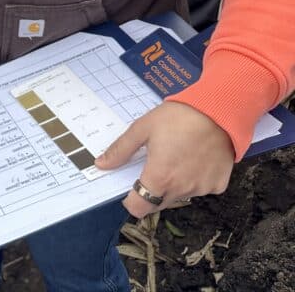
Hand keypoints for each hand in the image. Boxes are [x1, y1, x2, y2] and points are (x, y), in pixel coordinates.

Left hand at [95, 101, 234, 217]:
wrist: (218, 111)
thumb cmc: (177, 117)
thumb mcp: (142, 129)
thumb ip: (120, 150)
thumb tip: (101, 164)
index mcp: (160, 177)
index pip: (139, 208)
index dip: (131, 200)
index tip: (130, 187)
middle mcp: (182, 189)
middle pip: (158, 203)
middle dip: (150, 191)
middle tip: (153, 166)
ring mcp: (202, 189)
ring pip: (179, 196)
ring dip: (173, 185)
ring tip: (176, 157)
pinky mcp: (219, 185)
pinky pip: (200, 189)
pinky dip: (194, 180)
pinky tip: (194, 159)